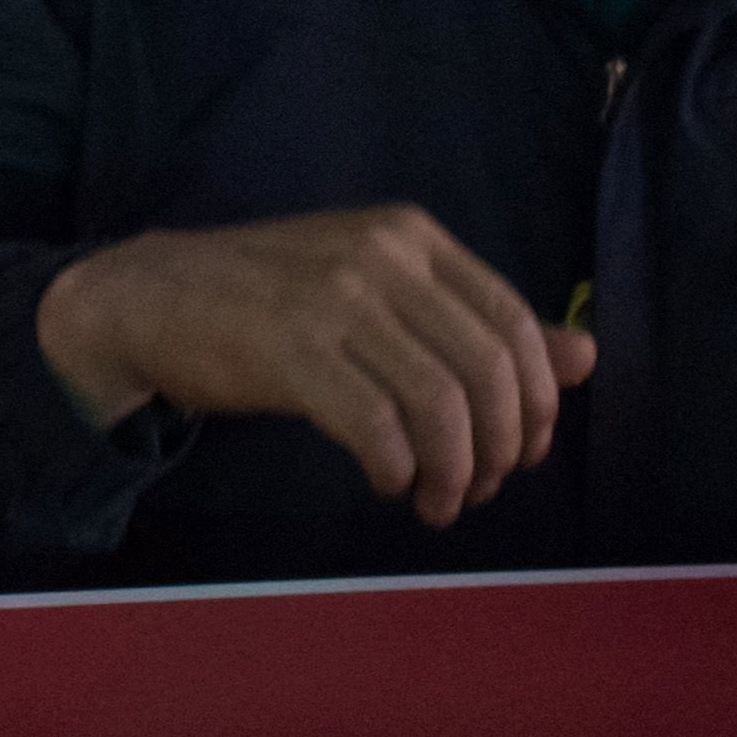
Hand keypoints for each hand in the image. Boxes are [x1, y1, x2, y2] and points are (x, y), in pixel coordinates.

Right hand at [35, 205, 593, 525]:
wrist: (151, 296)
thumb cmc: (272, 300)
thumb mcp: (383, 297)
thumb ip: (477, 322)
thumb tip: (586, 356)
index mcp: (410, 236)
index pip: (511, 319)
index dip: (536, 400)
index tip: (524, 454)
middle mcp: (379, 256)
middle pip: (485, 368)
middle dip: (500, 447)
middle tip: (476, 491)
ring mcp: (331, 297)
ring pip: (438, 401)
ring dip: (453, 470)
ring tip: (436, 501)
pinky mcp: (286, 346)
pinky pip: (374, 423)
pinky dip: (396, 468)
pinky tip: (389, 483)